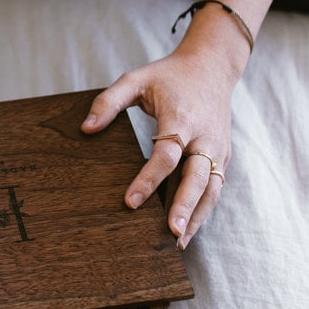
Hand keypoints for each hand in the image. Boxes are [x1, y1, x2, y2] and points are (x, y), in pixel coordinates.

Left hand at [81, 47, 237, 248]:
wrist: (212, 67)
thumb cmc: (168, 76)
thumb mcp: (136, 79)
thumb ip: (109, 102)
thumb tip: (85, 129)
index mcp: (182, 118)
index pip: (166, 154)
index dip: (149, 179)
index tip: (130, 202)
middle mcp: (204, 137)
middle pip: (197, 177)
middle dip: (184, 206)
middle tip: (171, 233)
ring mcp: (218, 148)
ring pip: (212, 188)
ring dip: (197, 216)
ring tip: (179, 242)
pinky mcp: (223, 156)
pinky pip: (215, 187)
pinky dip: (204, 209)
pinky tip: (188, 229)